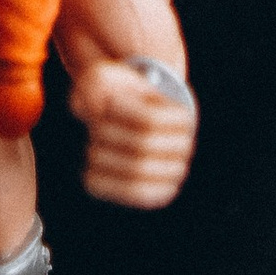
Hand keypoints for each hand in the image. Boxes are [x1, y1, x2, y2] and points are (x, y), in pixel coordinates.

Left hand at [71, 55, 197, 206]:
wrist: (133, 128)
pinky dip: (107, 182)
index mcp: (181, 117)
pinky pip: (132, 193)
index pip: (148, 119)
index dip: (119, 113)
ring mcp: (173, 173)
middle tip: (93, 128)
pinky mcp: (158, 194)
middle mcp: (184, 148)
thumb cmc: (121, 98)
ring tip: (93, 147)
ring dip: (106, 158)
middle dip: (109, 135)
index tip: (103, 105)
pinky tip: (91, 170)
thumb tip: (93, 105)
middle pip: (141, 145)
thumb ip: (97, 82)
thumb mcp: (110, 80)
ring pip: (136, 170)